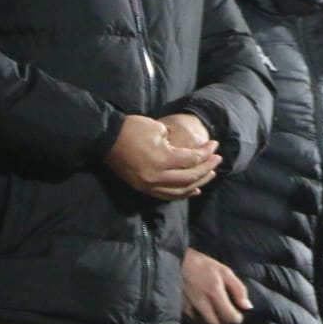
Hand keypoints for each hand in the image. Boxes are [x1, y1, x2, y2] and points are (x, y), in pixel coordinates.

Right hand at [105, 114, 219, 199]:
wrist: (104, 139)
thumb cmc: (132, 129)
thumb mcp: (158, 128)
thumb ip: (176, 143)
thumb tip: (192, 150)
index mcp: (161, 159)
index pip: (192, 160)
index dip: (206, 153)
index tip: (215, 145)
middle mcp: (156, 177)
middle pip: (190, 177)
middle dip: (207, 168)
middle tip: (218, 159)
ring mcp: (148, 185)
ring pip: (180, 190)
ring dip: (198, 182)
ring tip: (211, 173)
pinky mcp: (143, 188)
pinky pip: (167, 195)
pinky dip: (183, 193)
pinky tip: (195, 190)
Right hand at [181, 247, 249, 323]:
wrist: (175, 264)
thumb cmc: (202, 265)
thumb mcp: (224, 271)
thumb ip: (238, 289)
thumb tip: (247, 307)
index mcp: (214, 293)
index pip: (230, 319)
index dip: (237, 319)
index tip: (238, 314)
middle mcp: (201, 305)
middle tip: (227, 318)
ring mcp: (188, 311)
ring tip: (216, 317)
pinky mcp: (179, 313)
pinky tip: (205, 315)